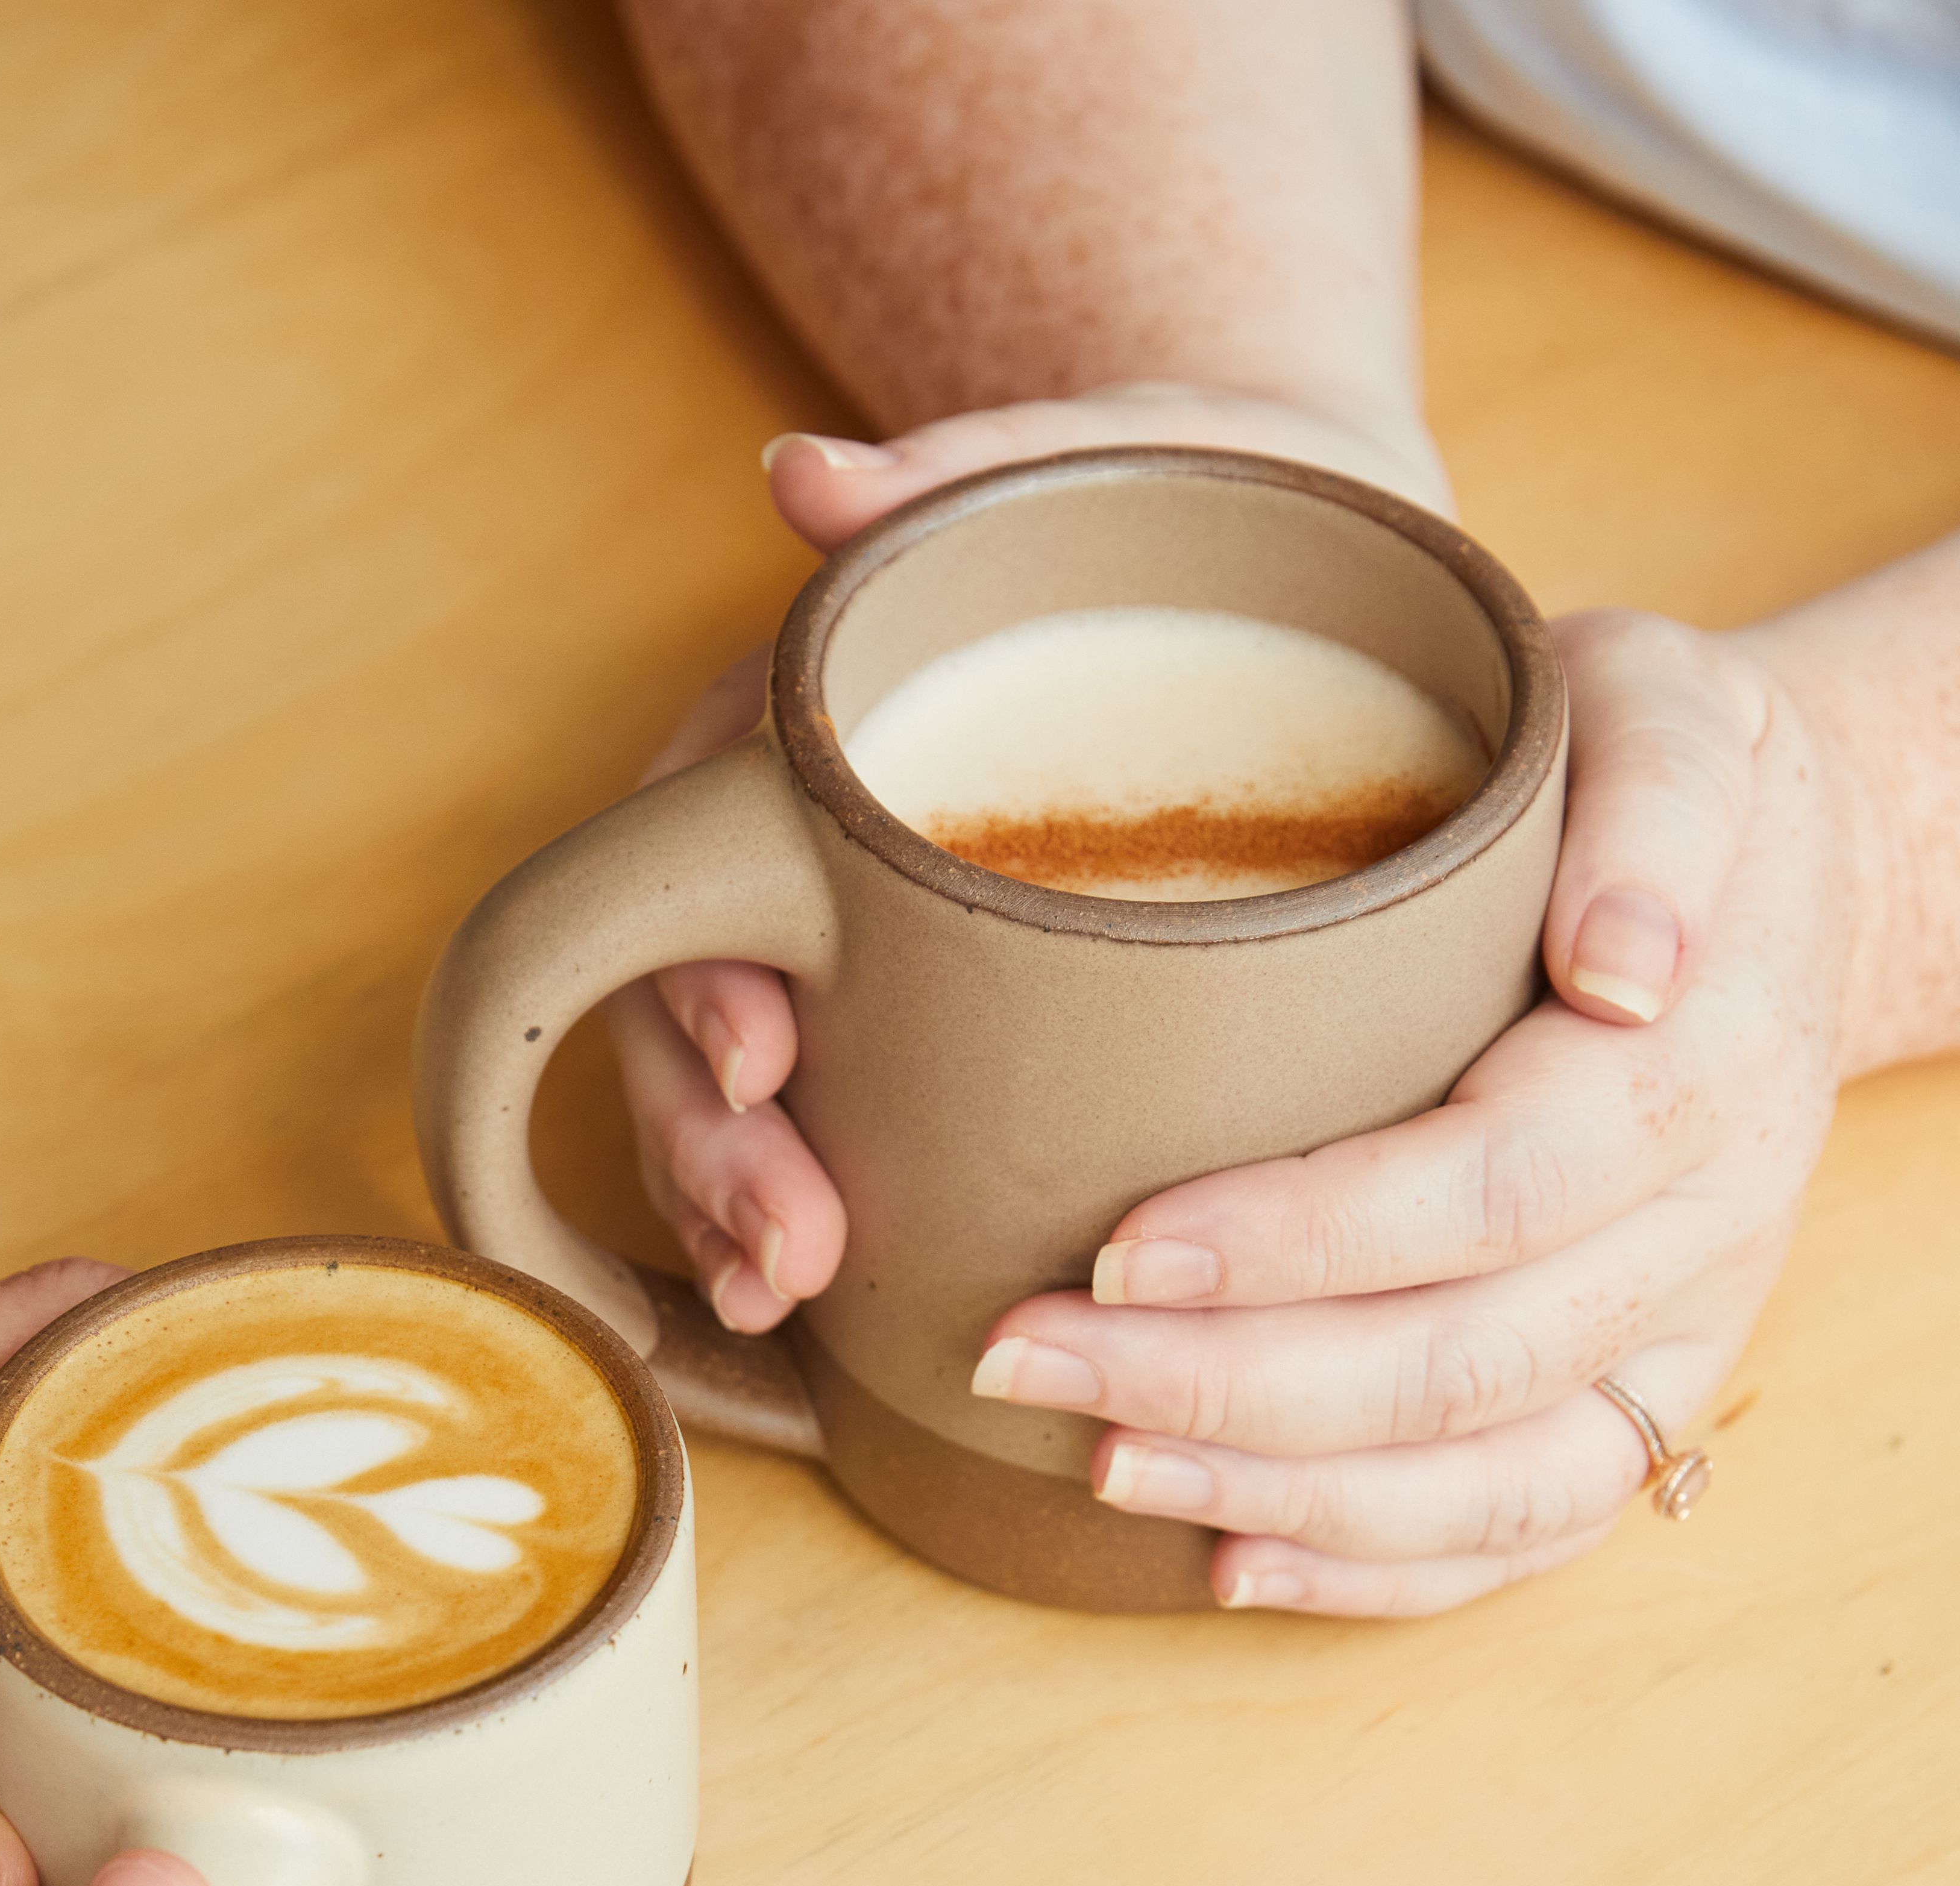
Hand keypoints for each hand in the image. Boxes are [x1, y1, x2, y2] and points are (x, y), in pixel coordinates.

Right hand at [609, 384, 1450, 1328]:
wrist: (1300, 550)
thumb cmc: (1173, 497)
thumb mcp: (1085, 466)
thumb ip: (951, 474)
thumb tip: (807, 482)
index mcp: (795, 749)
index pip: (690, 876)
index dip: (698, 975)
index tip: (762, 1053)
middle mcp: (809, 872)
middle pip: (699, 1031)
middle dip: (719, 1156)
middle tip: (787, 1250)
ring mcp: (879, 964)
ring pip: (758, 1117)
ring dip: (750, 1222)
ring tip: (792, 1299)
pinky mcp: (969, 1030)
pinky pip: (874, 1151)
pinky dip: (856, 1241)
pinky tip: (851, 1314)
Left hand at [972, 608, 1867, 1613]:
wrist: (1785, 875)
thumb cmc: (1659, 776)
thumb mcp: (1664, 710)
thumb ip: (1648, 807)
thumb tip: (1620, 965)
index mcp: (1697, 1063)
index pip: (1488, 1189)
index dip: (1299, 1242)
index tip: (1117, 1252)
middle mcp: (1702, 1222)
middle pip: (1463, 1358)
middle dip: (1229, 1386)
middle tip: (1024, 1361)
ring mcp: (1680, 1328)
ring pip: (1490, 1475)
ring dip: (1283, 1494)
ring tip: (1102, 1468)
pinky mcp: (1645, 1392)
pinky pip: (1531, 1526)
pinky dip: (1380, 1570)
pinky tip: (1231, 1562)